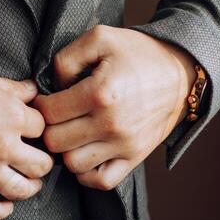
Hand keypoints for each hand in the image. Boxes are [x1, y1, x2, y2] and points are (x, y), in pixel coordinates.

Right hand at [0, 65, 52, 219]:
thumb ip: (10, 87)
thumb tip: (31, 89)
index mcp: (12, 115)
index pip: (41, 127)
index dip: (38, 127)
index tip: (32, 129)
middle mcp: (5, 146)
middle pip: (41, 163)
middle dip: (43, 161)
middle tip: (38, 158)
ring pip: (23, 189)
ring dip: (31, 187)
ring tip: (30, 183)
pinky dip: (3, 210)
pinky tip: (6, 205)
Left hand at [33, 24, 195, 190]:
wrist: (180, 74)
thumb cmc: (138, 53)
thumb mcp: (100, 38)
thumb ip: (67, 58)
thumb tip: (52, 87)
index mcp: (100, 93)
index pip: (49, 113)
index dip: (39, 105)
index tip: (45, 99)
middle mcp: (112, 124)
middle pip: (56, 142)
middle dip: (48, 128)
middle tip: (55, 116)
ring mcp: (125, 145)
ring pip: (74, 165)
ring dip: (65, 150)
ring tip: (69, 132)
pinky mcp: (135, 157)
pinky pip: (101, 181)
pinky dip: (87, 172)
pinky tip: (85, 151)